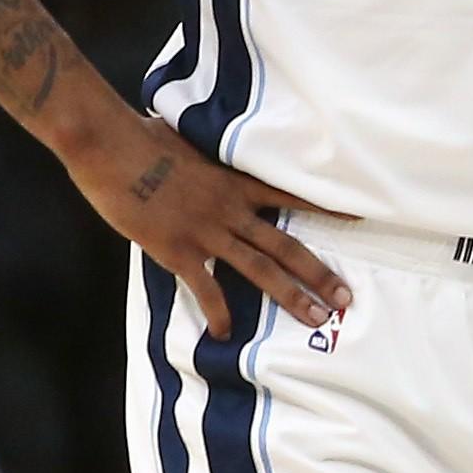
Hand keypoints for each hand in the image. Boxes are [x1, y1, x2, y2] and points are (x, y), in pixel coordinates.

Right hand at [61, 105, 350, 336]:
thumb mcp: (190, 142)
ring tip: (315, 318)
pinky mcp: (178, 251)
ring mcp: (207, 232)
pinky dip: (217, 312)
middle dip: (319, 274)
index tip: (360, 219)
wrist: (112, 148)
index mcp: (236, 183)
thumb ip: (208, 157)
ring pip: (260, 270)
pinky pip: (205, 288)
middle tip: (346, 298)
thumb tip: (207, 147)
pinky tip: (224, 334)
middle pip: (286, 246)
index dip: (327, 208)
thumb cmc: (145, 138)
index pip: (293, 197)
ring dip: (290, 296)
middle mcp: (231, 210)